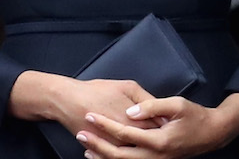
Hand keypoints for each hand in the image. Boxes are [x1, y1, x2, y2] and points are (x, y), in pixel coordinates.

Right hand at [8, 71, 155, 146]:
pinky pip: (119, 155)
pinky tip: (130, 146)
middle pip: (147, 142)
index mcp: (135, 121)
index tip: (169, 124)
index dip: (164, 126)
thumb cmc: (96, 91)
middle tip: (163, 132)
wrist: (69, 101)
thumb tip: (159, 110)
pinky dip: (126, 151)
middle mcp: (126, 137)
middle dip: (156, 137)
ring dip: (142, 146)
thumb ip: (145, 100)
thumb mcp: (126, 86)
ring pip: (134, 151)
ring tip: (148, 139)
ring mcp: (115, 145)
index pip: (157, 128)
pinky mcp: (104, 148)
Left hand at [77, 92, 238, 158]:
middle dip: (98, 145)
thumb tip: (130, 112)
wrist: (212, 134)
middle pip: (119, 155)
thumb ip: (152, 106)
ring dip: (104, 156)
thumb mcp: (177, 105)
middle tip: (80, 133)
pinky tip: (104, 154)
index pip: (125, 133)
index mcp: (159, 141)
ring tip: (86, 147)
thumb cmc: (195, 116)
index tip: (90, 115)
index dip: (106, 124)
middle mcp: (156, 156)